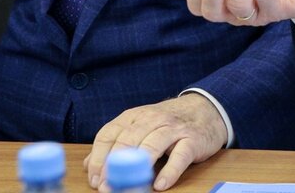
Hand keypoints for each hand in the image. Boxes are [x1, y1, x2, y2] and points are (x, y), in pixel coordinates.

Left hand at [85, 94, 226, 190]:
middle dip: (114, 164)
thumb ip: (115, 143)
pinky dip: (170, 170)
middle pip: (128, 139)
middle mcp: (152, 119)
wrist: (207, 109)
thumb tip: (87, 164)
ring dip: (138, 167)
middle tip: (105, 186)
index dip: (99, 157)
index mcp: (135, 116)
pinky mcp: (192, 139)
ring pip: (152, 144)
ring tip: (128, 188)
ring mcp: (173, 128)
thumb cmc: (168, 123)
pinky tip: (160, 184)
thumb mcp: (139, 127)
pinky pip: (180, 155)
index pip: (110, 133)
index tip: (94, 179)